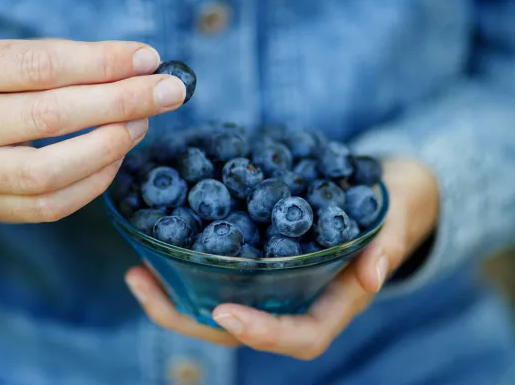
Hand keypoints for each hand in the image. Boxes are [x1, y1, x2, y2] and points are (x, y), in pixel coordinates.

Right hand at [0, 38, 184, 239]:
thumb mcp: (18, 60)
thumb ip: (75, 62)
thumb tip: (145, 68)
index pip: (42, 64)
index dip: (102, 62)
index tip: (150, 59)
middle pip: (50, 115)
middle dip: (121, 101)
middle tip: (167, 93)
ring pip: (50, 169)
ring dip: (110, 145)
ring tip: (141, 123)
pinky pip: (53, 204)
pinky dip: (96, 180)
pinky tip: (118, 155)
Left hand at [124, 158, 439, 355]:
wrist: (380, 192)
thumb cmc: (390, 206)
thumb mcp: (394, 219)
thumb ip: (387, 245)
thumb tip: (376, 274)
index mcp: (331, 305)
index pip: (298, 337)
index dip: (261, 334)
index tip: (224, 314)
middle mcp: (295, 303)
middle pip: (240, 331)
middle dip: (189, 318)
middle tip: (144, 286)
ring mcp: (272, 287)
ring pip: (219, 307)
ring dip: (174, 298)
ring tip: (135, 273)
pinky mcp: (256, 264)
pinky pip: (217, 276)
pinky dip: (184, 269)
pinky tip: (155, 248)